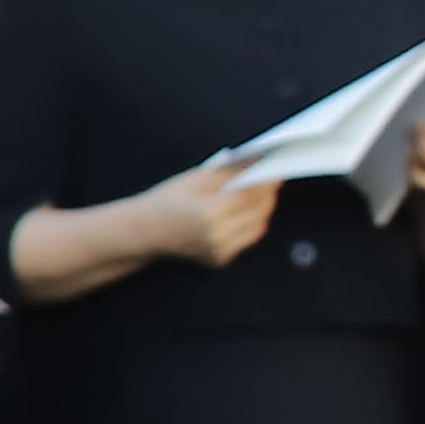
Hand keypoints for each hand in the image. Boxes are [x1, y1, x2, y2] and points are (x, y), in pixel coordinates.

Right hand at [134, 158, 284, 269]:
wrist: (146, 230)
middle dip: (268, 195)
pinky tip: (244, 212)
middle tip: (272, 180)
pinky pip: (246, 240)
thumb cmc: (170, 199)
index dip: (267, 182)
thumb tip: (260, 162)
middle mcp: (217, 235)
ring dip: (262, 210)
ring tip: (260, 194)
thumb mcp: (198, 178)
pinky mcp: (221, 260)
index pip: (251, 194)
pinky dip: (250, 225)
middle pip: (259, 212)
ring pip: (258, 228)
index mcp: (210, 211)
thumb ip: (231, 172)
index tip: (278, 169)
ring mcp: (220, 251)